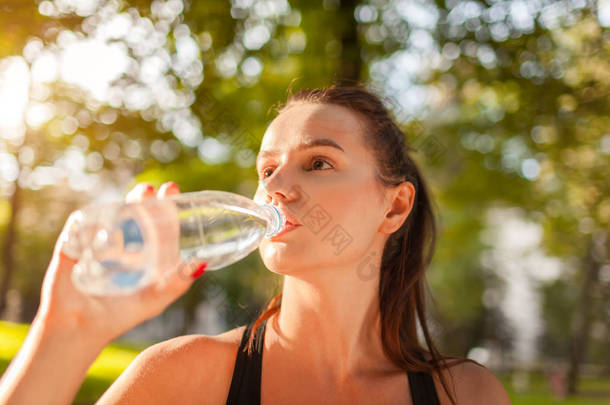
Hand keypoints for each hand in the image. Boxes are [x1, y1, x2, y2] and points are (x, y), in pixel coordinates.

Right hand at [36, 181, 205, 344]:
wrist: (82, 329)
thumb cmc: (122, 314)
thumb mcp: (156, 299)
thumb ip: (177, 283)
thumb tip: (201, 263)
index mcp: (142, 248)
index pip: (156, 219)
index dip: (165, 203)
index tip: (172, 189)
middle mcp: (121, 240)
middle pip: (133, 209)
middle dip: (143, 197)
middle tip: (150, 191)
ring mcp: (96, 240)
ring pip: (108, 213)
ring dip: (119, 204)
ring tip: (131, 203)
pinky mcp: (71, 245)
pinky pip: (78, 227)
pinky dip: (88, 222)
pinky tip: (101, 228)